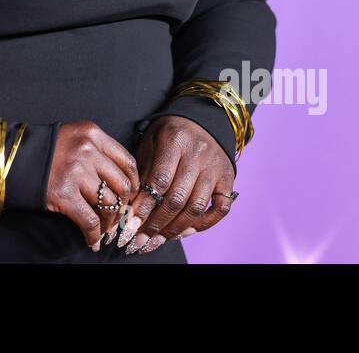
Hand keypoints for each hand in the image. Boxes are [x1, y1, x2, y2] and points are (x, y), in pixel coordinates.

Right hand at [44, 120, 140, 249]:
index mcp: (92, 134)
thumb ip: (97, 151)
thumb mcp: (75, 138)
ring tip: (104, 228)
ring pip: (107, 204)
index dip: (132, 182)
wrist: (12, 158)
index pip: (126, 161)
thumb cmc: (45, 150)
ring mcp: (76, 172)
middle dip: (122, 204)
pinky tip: (93, 240)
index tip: (130, 194)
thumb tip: (121, 181)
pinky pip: (89, 220)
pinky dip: (94, 234)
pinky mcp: (64, 194)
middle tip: (118, 213)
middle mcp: (87, 151)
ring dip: (108, 221)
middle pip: (120, 184)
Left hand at [115, 115, 234, 254]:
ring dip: (175, 229)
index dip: (145, 205)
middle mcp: (198, 154)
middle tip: (139, 240)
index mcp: (175, 140)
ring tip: (157, 240)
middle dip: (156, 224)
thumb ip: (143, 172)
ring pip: (196, 207)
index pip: (159, 180)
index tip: (130, 223)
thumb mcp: (150, 143)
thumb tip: (132, 209)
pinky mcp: (228, 178)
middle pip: (177, 198)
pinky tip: (186, 231)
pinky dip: (204, 224)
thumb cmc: (169, 134)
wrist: (202, 119)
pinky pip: (221, 208)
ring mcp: (216, 167)